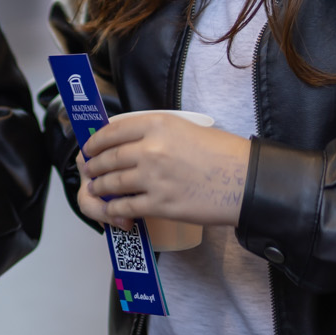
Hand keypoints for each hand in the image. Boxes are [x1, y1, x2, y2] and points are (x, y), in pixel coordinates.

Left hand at [76, 111, 251, 229]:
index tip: (90, 147)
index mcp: (158, 125)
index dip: (96, 141)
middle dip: (94, 166)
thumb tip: (132, 143)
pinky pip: (124, 206)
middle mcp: (151, 149)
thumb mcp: (188, 128)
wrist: (246, 181)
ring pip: (112, 182)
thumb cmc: (224, 155)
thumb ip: (158, 132)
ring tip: (97, 188)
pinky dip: (113, 209)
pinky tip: (112, 209)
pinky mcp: (159, 204)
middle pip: (108, 157)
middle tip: (89, 170)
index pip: (113, 130)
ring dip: (99, 187)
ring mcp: (153, 178)